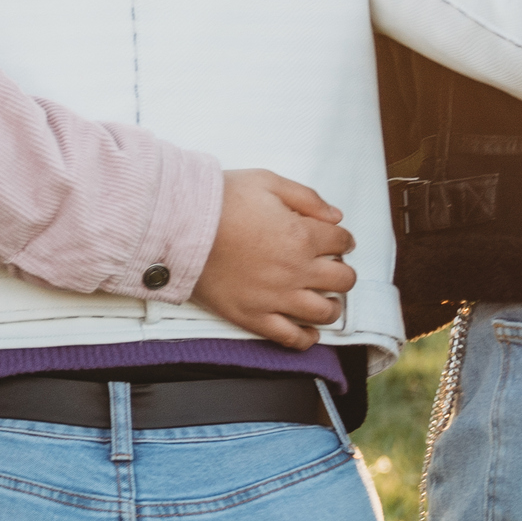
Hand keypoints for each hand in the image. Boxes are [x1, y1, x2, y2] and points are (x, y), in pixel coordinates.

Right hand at [188, 168, 358, 343]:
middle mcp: (295, 271)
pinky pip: (289, 338)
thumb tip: (335, 216)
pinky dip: (306, 338)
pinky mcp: (253, 316)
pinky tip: (309, 332)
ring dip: (331, 306)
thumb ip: (306, 197)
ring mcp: (275, 298)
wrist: (179, 226)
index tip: (335, 240)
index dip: (342, 239)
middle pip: (342, 280)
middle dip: (342, 272)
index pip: (342, 242)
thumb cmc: (220, 200)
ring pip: (323, 313)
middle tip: (330, 268)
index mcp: (302, 235)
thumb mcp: (267, 181)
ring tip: (324, 299)